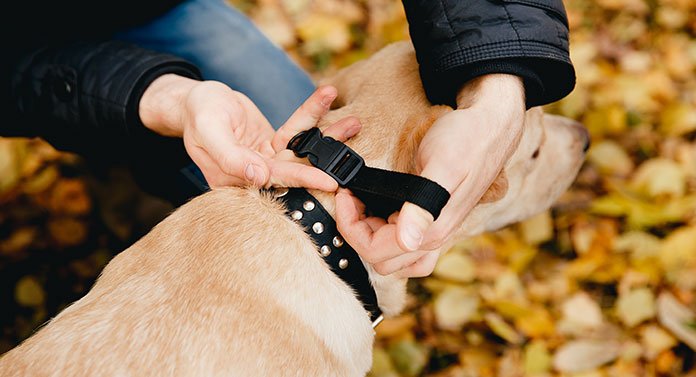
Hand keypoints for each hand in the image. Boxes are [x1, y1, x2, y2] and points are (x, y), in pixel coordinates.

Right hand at [140, 74, 358, 189]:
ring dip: (326, 135)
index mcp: (234, 181)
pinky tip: (327, 97)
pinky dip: (312, 115)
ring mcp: (265, 161)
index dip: (301, 181)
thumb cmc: (198, 113)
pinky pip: (296, 130)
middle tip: (351, 148)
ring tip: (353, 122)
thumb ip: (231, 157)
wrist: (195, 100)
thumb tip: (259, 177)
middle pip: (295, 168)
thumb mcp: (209, 131)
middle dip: (324, 157)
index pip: (273, 182)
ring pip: (301, 150)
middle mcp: (253, 176)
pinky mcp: (273, 146)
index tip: (329, 181)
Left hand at [336, 74, 524, 277]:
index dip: (351, 227)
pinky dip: (385, 237)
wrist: (489, 128)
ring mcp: (435, 232)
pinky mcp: (434, 222)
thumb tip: (409, 241)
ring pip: (393, 260)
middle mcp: (434, 238)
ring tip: (361, 204)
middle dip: (356, 233)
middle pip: (381, 260)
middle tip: (351, 198)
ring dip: (370, 238)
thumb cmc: (466, 139)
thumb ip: (423, 206)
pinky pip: (406, 249)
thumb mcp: (443, 165)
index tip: (346, 195)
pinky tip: (379, 211)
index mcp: (433, 230)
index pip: (375, 252)